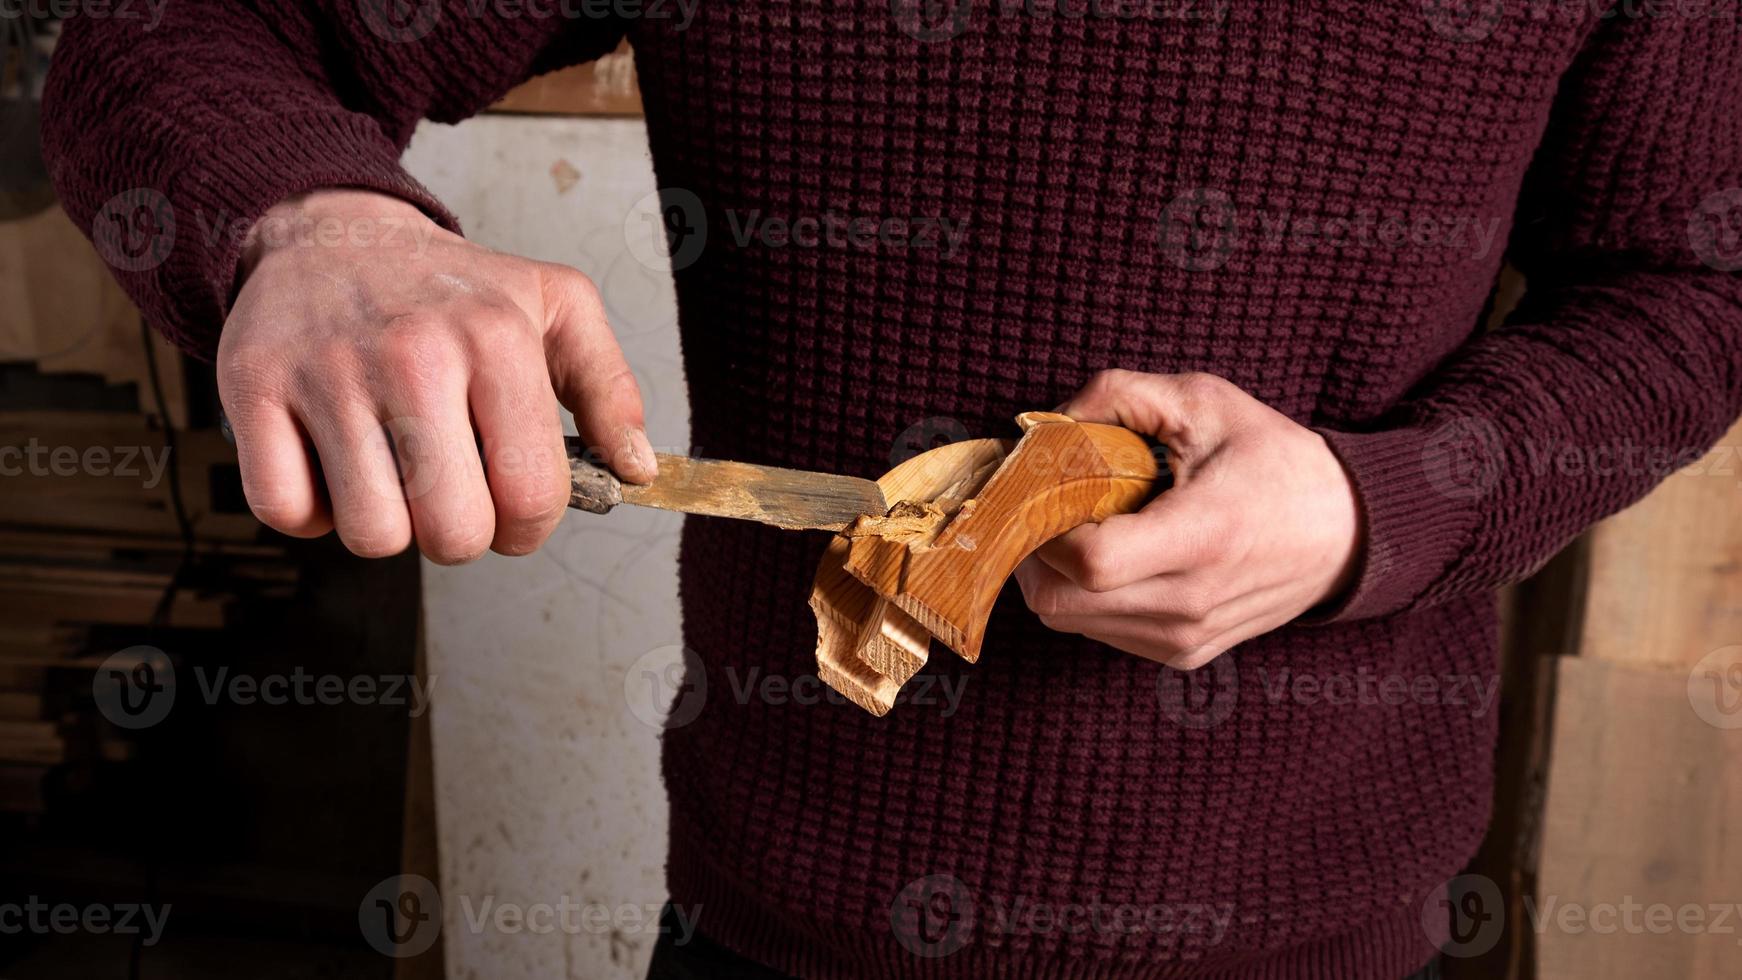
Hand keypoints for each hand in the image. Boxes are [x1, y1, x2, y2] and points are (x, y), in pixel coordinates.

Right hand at [217, 189, 653, 562]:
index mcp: (496, 339)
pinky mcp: (254, 388)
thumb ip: (610, 388)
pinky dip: (310, 509)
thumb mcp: (556, 307)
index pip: (531, 496)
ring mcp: (328, 373)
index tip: (514, 509)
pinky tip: (334, 466)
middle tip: (451, 493)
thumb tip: (635, 468)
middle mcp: (413, 355)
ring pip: (371, 534)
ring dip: (386, 524)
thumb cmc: (449, 287)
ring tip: (393, 472)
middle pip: (452, 533)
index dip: (527, 527)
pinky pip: (286, 511)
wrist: (332, 233)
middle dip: (459, 534)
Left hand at [1014, 370, 1360, 668]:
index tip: (1044, 490)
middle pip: (1060, 602)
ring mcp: (1186, 637)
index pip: (1088, 561)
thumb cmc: (1274, 461)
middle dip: (1032, 553)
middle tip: (1043, 508)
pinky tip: (1115, 555)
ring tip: (1085, 527)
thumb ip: (1118, 395)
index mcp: (1203, 536)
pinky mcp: (1183, 654)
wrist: (1346, 532)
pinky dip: (1086, 596)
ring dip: (1056, 575)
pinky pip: (1100, 632)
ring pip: (1070, 620)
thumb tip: (1044, 423)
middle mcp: (1192, 602)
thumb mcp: (1203, 401)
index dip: (1044, 526)